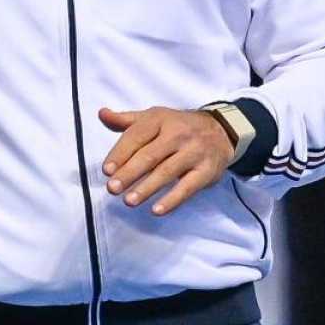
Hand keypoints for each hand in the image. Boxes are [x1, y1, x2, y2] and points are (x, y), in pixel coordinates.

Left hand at [99, 106, 234, 215]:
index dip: (120, 153)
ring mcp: (195, 152)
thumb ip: (126, 121)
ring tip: (129, 201)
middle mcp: (179, 133)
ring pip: (168, 171)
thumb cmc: (179, 127)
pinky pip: (188, 187)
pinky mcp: (207, 170)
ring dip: (147, 188)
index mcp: (161, 119)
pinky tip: (157, 210)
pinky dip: (172, 199)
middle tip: (113, 188)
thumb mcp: (155, 118)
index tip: (107, 170)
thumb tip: (102, 114)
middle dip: (130, 172)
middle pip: (151, 155)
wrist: (222, 130)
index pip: (137, 136)